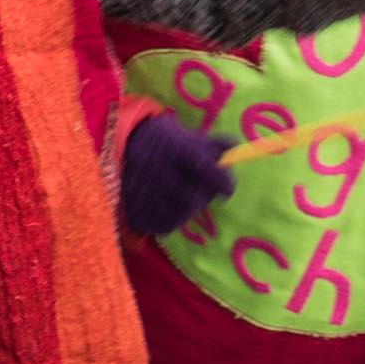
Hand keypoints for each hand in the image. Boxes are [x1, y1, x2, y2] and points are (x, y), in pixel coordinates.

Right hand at [121, 115, 233, 235]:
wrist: (126, 142)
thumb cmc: (169, 142)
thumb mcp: (192, 137)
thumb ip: (218, 146)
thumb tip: (238, 150)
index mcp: (175, 148)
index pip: (207, 171)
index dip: (223, 184)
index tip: (227, 190)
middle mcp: (157, 169)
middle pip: (193, 200)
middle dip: (202, 197)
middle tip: (200, 190)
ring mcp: (142, 189)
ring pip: (179, 215)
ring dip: (187, 210)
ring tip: (183, 198)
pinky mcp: (133, 207)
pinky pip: (162, 226)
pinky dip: (170, 220)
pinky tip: (168, 207)